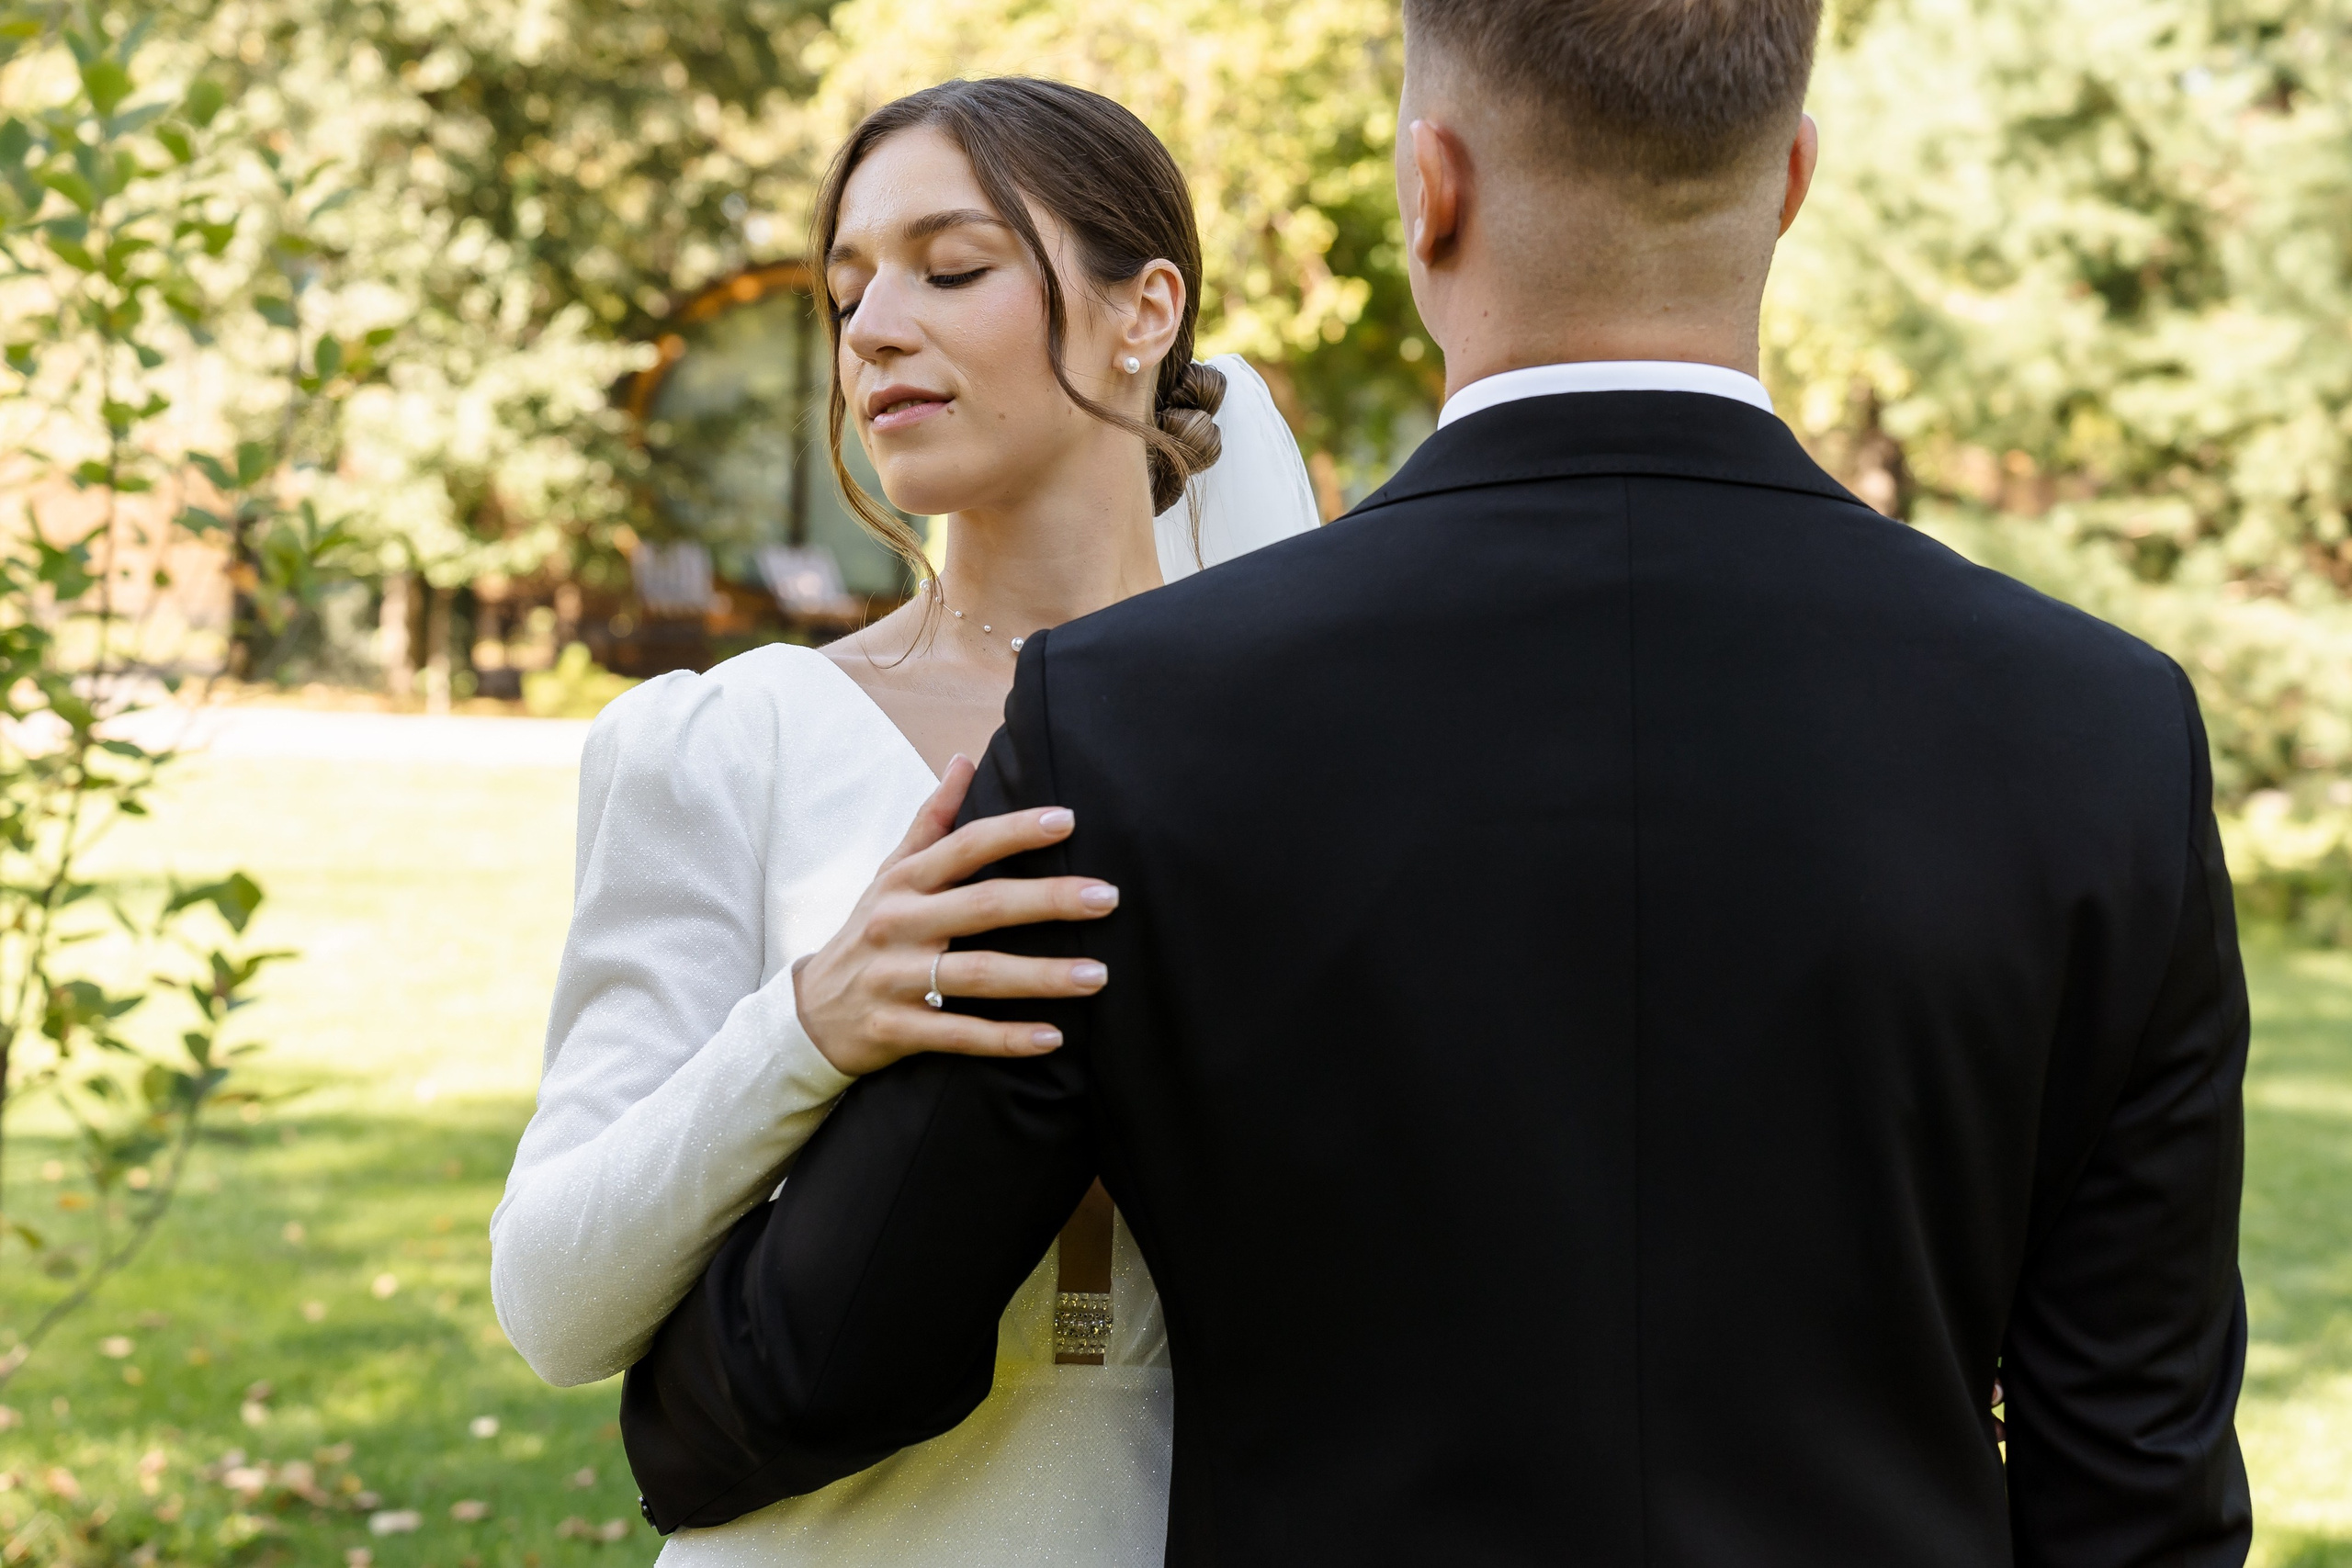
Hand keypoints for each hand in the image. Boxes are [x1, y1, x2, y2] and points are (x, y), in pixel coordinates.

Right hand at [793, 755, 1116, 1076]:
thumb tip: (964, 759)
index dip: (1016, 831)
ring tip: (1096, 975)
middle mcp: (897, 925)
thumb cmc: (867, 934)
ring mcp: (894, 979)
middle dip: (1049, 900)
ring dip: (1041, 976)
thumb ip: (931, 822)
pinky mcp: (895, 1029)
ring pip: (977, 975)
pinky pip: (958, 1034)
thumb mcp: (889, 875)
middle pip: (983, 906)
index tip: (1069, 821)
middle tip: (1107, 898)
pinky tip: (1053, 1038)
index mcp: (903, 883)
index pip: (965, 846)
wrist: (808, 1014)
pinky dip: (1005, 1038)